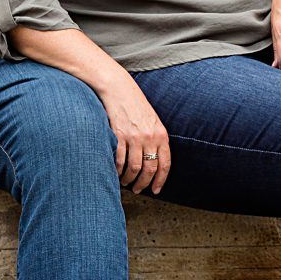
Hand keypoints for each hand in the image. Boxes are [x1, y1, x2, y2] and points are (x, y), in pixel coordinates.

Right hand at [98, 74, 171, 193]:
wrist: (119, 90)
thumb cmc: (136, 106)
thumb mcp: (153, 121)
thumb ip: (156, 139)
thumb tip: (154, 161)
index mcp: (161, 135)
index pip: (165, 164)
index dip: (160, 180)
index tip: (155, 190)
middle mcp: (149, 137)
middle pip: (149, 169)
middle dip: (143, 183)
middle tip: (138, 190)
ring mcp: (134, 137)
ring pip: (134, 168)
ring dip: (129, 179)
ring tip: (125, 182)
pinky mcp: (118, 135)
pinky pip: (119, 160)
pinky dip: (117, 170)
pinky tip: (115, 173)